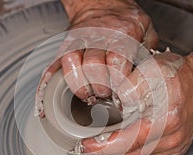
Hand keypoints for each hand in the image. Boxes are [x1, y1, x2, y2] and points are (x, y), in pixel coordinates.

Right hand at [36, 0, 157, 116]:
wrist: (101, 2)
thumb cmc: (125, 20)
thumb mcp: (146, 30)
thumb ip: (148, 52)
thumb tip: (148, 77)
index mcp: (122, 34)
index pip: (116, 64)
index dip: (118, 84)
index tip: (121, 96)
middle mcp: (98, 37)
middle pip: (93, 67)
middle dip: (99, 88)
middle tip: (105, 96)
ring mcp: (78, 41)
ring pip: (71, 66)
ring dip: (79, 87)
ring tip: (87, 96)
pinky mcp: (66, 45)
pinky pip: (53, 65)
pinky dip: (47, 86)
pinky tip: (44, 106)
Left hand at [66, 51, 192, 154]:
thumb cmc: (178, 76)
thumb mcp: (152, 72)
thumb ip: (129, 88)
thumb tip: (112, 104)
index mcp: (164, 120)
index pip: (127, 141)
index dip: (103, 147)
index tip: (84, 147)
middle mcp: (170, 140)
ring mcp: (173, 149)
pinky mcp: (173, 152)